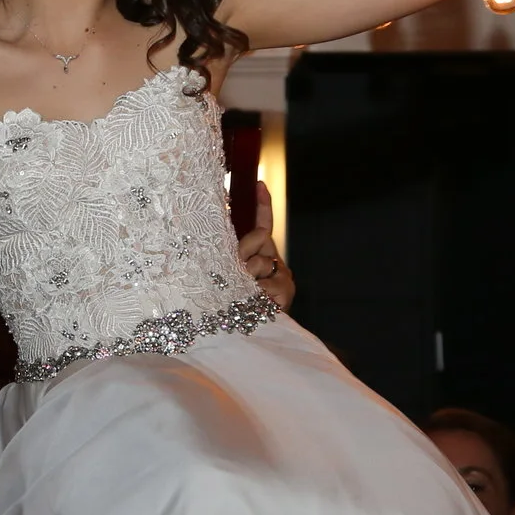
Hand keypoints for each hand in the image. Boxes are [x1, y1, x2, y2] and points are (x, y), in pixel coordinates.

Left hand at [239, 186, 294, 309]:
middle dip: (242, 252)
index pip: (264, 225)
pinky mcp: (285, 291)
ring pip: (259, 261)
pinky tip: (253, 302)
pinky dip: (253, 293)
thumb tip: (230, 247)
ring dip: (244, 277)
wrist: (248, 330)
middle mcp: (274, 260)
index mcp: (261, 253)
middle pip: (259, 238)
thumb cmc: (232, 301)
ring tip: (242, 293)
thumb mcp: (229, 274)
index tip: (259, 184)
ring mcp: (282, 275)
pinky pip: (264, 283)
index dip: (263, 204)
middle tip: (235, 272)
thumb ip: (232, 256)